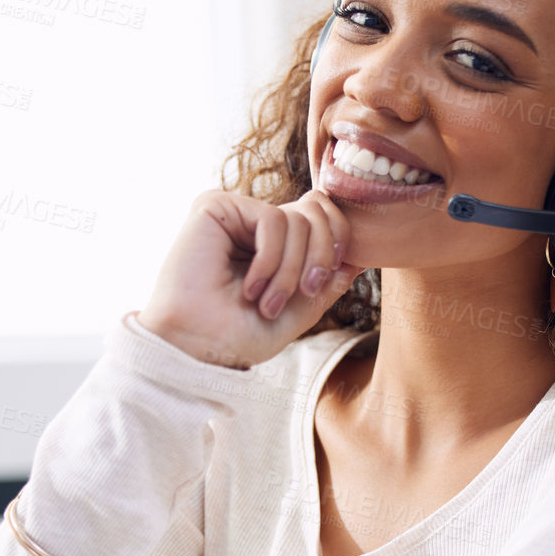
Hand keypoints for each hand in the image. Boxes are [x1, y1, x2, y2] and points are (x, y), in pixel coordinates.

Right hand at [137, 189, 364, 369]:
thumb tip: (358, 258)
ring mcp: (237, 214)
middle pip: (318, 211)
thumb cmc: (237, 337)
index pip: (324, 218)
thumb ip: (326, 284)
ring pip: (298, 219)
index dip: (337, 244)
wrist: (196, 348)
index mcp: (276, 245)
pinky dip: (271, 260)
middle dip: (320, 257)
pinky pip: (272, 219)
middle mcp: (256, 224)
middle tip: (303, 292)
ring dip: (290, 270)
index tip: (322, 282)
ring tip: (266, 302)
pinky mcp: (216, 206)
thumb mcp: (298, 312)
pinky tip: (250, 285)